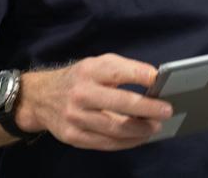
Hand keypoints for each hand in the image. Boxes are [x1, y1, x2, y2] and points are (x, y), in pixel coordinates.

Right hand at [14, 54, 173, 150]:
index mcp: (88, 71)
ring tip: (156, 127)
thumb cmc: (79, 79)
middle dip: (147, 109)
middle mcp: (81, 93)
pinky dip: (126, 143)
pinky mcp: (72, 136)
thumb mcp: (96, 64)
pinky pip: (105, 143)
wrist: (41, 98)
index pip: (116, 71)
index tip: (159, 79)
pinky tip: (139, 138)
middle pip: (120, 104)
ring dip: (140, 130)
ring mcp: (75, 117)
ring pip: (114, 128)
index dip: (139, 74)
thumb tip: (154, 81)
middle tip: (166, 111)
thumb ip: (122, 70)